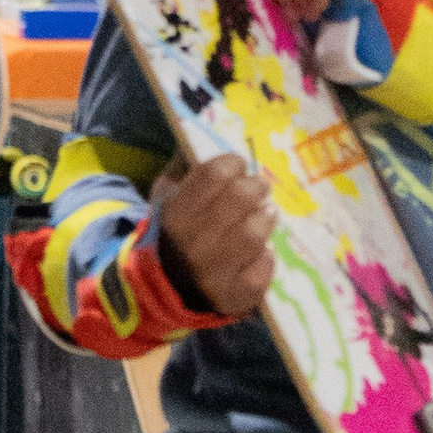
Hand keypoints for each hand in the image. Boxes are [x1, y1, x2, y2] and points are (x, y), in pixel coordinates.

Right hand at [153, 156, 274, 318]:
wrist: (166, 286)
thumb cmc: (175, 231)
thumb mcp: (168, 195)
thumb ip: (186, 166)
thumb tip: (207, 137)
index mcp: (175, 213)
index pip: (215, 173)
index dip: (233, 163)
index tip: (237, 167)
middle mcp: (192, 244)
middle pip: (241, 198)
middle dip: (255, 188)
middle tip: (258, 189)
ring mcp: (213, 273)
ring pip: (255, 234)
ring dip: (265, 220)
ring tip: (264, 216)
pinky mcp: (234, 295)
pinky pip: (264, 268)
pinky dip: (265, 257)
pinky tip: (258, 253)